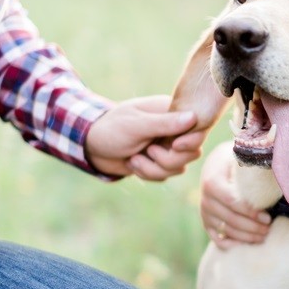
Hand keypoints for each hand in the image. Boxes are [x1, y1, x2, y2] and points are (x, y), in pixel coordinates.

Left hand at [85, 95, 204, 179]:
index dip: (190, 141)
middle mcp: (173, 130)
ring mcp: (167, 147)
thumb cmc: (111, 129)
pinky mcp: (159, 163)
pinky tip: (133, 163)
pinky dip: (148, 174)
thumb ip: (165, 123)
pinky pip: (165, 176)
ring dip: (153, 169)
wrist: (91, 146)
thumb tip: (194, 118)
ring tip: (134, 159)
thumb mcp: (137, 124)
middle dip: (168, 160)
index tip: (174, 145)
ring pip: (178, 168)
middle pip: (191, 153)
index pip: (197, 128)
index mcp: (171, 112)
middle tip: (148, 151)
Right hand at [200, 142, 271, 248]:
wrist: (216, 164)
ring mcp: (205, 212)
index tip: (268, 218)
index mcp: (212, 182)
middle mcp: (205, 199)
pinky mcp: (206, 222)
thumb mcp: (240, 156)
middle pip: (231, 219)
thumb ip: (251, 162)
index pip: (232, 202)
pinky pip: (217, 238)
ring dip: (246, 237)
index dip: (250, 213)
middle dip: (252, 227)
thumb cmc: (234, 160)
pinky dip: (232, 244)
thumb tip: (273, 164)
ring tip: (263, 236)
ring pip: (226, 231)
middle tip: (269, 229)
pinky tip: (247, 244)